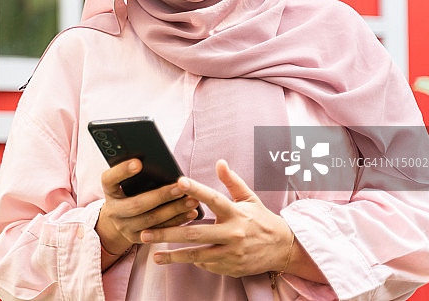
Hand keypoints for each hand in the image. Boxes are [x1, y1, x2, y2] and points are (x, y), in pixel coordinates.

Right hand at [95, 159, 199, 255]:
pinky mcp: (136, 239)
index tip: (138, 162)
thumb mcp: (124, 182)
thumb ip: (136, 174)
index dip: (122, 171)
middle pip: (136, 204)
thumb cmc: (127, 191)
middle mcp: (113, 210)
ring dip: (174, 210)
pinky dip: (177, 222)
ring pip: (151, 220)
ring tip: (192, 200)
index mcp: (109, 190)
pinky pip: (159, 232)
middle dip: (161, 195)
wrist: (118, 220)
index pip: (109, 179)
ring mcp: (124, 227)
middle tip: (181, 186)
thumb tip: (158, 162)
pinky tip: (191, 213)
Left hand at [140, 159, 292, 277]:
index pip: (214, 198)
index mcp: (236, 213)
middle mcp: (233, 233)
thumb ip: (231, 181)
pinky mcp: (231, 268)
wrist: (282, 248)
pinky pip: (206, 265)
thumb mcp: (249, 198)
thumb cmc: (261, 219)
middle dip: (168, 233)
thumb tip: (219, 162)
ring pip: (197, 255)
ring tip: (153, 254)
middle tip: (146, 232)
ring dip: (173, 255)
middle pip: (196, 233)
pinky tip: (176, 258)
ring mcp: (231, 253)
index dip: (197, 189)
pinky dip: (192, 261)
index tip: (179, 181)